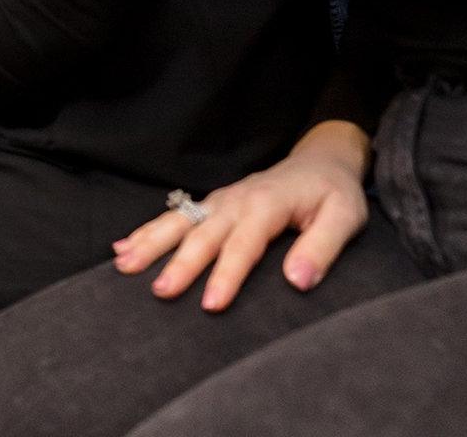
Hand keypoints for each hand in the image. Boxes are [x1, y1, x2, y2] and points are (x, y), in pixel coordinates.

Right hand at [112, 122, 370, 312]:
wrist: (321, 160)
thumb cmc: (334, 194)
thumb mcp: (345, 217)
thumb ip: (322, 247)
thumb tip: (297, 281)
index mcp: (267, 204)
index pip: (243, 245)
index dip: (226, 275)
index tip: (211, 305)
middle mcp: (236, 200)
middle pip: (202, 234)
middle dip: (178, 263)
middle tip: (159, 292)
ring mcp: (219, 200)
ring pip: (179, 222)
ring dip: (150, 242)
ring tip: (124, 265)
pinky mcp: (211, 203)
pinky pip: (175, 216)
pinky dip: (146, 231)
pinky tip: (122, 247)